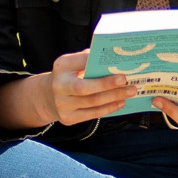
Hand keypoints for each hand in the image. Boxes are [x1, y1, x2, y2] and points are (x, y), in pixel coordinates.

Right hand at [0, 51, 133, 128]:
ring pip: (92, 103)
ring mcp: (62, 105)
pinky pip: (92, 114)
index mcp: (61, 67)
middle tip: (127, 81)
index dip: (97, 64)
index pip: (80, 63)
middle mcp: (59, 87)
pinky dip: (109, 108)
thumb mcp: (73, 63)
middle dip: (108, 85)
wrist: (48, 97)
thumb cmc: (68, 75)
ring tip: (130, 92)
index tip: (116, 66)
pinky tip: (120, 102)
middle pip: (86, 88)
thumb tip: (113, 58)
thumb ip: (88, 59)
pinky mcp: (69, 118)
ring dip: (114, 97)